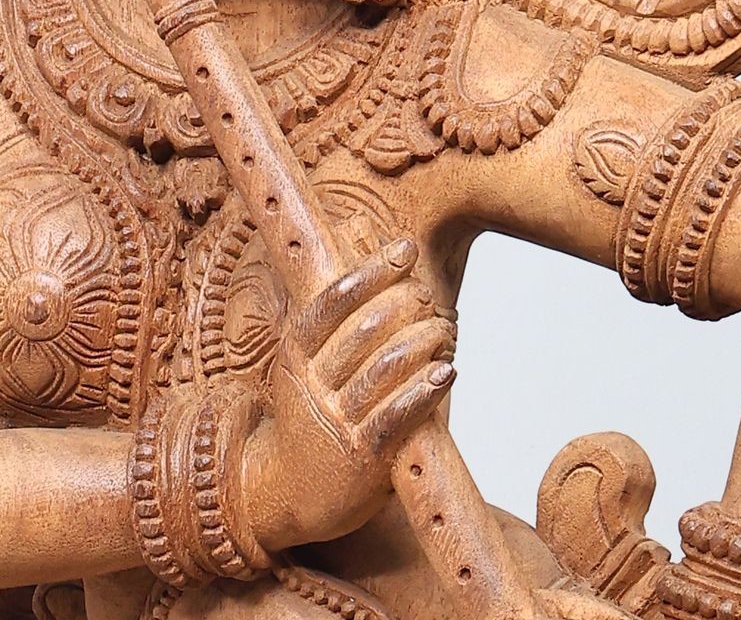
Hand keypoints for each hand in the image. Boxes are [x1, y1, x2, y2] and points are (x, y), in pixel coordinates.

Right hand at [241, 237, 456, 550]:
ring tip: (443, 329)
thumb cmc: (314, 411)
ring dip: (423, 340)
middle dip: (403, 302)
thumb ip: (338, 320)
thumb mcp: (308, 363)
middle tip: (425, 294)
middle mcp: (313, 384)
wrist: (294, 491)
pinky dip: (425, 389)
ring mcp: (338, 421)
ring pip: (385, 368)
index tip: (404, 248)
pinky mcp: (364, 457)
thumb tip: (385, 259)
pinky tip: (446, 371)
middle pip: (363, 329)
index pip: (333, 300)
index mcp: (297, 352)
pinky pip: (398, 415)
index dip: (372, 270)